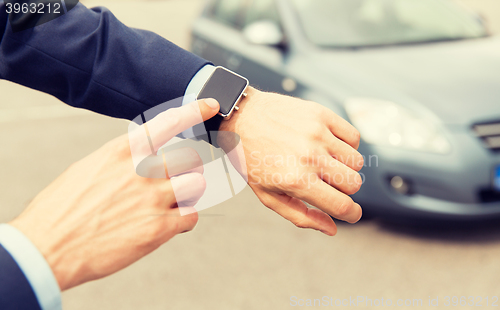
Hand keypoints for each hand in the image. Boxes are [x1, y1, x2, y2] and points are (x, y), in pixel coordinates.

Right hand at [9, 98, 219, 290]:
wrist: (48, 248)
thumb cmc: (62, 210)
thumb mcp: (88, 169)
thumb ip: (120, 161)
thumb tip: (140, 159)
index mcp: (121, 151)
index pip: (167, 122)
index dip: (193, 110)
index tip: (211, 104)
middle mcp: (141, 170)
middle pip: (190, 158)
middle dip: (189, 169)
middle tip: (178, 180)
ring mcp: (153, 198)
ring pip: (197, 184)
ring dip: (190, 193)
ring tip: (173, 202)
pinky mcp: (159, 228)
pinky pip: (191, 216)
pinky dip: (185, 219)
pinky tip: (169, 224)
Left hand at [219, 87, 362, 235]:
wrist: (240, 118)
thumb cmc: (252, 160)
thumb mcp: (268, 195)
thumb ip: (300, 215)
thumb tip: (332, 229)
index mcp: (296, 181)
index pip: (342, 205)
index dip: (352, 214)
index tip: (352, 213)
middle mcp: (309, 157)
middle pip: (354, 184)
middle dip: (344, 190)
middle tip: (326, 183)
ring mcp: (317, 133)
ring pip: (357, 161)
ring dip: (345, 167)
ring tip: (324, 162)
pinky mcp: (321, 114)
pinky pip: (353, 137)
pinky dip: (347, 145)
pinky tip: (329, 146)